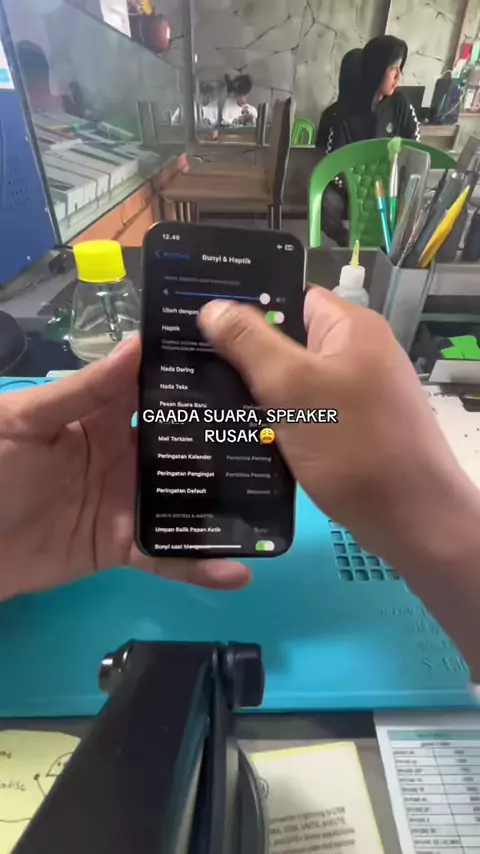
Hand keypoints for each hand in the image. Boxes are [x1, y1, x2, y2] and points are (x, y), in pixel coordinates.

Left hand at [0, 338, 249, 599]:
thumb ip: (82, 390)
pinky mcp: (123, 545)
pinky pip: (166, 554)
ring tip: (275, 500)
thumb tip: (137, 345)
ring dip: (225, 502)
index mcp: (100, 415)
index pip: (154, 387)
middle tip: (281, 431)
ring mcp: (127, 501)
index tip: (242, 359)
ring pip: (185, 499)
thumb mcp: (26, 421)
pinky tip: (236, 570)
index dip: (191, 372)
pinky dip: (198, 564)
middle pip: (182, 443)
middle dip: (225, 436)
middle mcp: (124, 454)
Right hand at [199, 287, 474, 564]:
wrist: (410, 520)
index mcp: (350, 328)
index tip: (198, 317)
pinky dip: (277, 421)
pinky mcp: (350, 430)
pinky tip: (240, 432)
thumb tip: (213, 307)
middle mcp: (357, 354)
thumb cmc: (352, 444)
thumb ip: (250, 343)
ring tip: (202, 397)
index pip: (291, 297)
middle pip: (288, 340)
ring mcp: (356, 395)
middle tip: (190, 363)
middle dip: (243, 353)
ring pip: (293, 382)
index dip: (246, 304)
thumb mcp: (292, 387)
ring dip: (257, 392)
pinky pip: (304, 413)